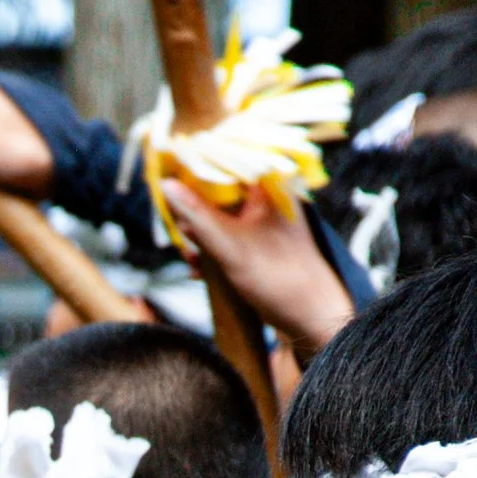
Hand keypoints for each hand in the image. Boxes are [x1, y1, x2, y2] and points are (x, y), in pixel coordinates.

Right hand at [162, 187, 352, 365]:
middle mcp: (265, 195)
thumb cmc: (280, 278)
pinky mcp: (256, 239)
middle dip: (193, 213)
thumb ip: (197, 215)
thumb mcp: (230, 245)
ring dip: (198, 235)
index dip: (192, 170)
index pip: (223, 161)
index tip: (166, 184)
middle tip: (184, 236)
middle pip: (215, 189)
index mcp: (268, 184)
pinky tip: (200, 268)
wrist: (311, 316)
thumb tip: (165, 186)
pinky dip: (209, 248)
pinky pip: (223, 234)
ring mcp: (261, 218)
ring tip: (193, 258)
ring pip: (216, 215)